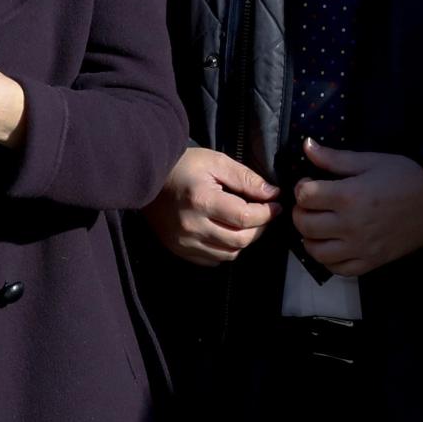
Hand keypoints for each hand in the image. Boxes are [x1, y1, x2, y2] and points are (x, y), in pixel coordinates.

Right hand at [144, 147, 281, 265]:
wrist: (147, 177)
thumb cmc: (182, 165)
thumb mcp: (216, 161)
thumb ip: (245, 178)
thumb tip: (272, 194)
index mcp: (202, 200)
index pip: (245, 217)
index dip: (266, 213)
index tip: (275, 205)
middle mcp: (193, 226)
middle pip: (240, 240)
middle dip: (259, 228)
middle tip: (264, 214)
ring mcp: (184, 242)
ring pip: (229, 254)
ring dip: (244, 241)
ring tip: (246, 224)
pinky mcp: (179, 249)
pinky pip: (212, 260)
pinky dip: (225, 250)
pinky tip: (226, 234)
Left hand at [292, 139, 422, 276]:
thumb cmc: (405, 176)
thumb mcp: (370, 161)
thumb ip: (334, 158)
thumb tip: (306, 145)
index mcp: (349, 196)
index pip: (305, 196)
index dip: (301, 187)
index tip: (309, 183)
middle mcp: (351, 225)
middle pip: (305, 224)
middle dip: (300, 211)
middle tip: (310, 204)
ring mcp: (361, 248)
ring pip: (316, 251)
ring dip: (309, 237)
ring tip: (317, 225)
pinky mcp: (371, 262)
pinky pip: (338, 269)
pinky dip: (327, 259)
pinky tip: (331, 245)